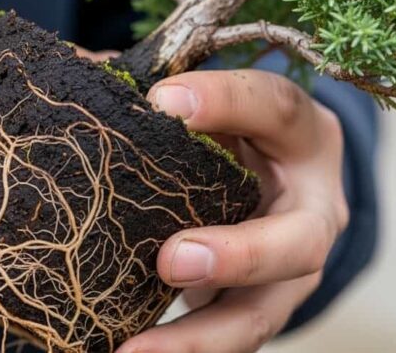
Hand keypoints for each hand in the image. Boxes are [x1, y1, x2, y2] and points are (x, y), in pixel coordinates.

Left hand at [119, 70, 347, 352]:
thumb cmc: (240, 131)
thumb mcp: (221, 104)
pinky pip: (228, 339)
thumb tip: (81, 71)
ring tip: (135, 351)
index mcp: (302, 135)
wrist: (284, 181)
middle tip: (171, 260)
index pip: (276, 107)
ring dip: (200, 337)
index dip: (226, 102)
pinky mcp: (263, 308)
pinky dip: (182, 351)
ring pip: (263, 314)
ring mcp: (294, 270)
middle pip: (297, 242)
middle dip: (238, 256)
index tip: (161, 101)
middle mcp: (314, 207)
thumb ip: (166, 92)